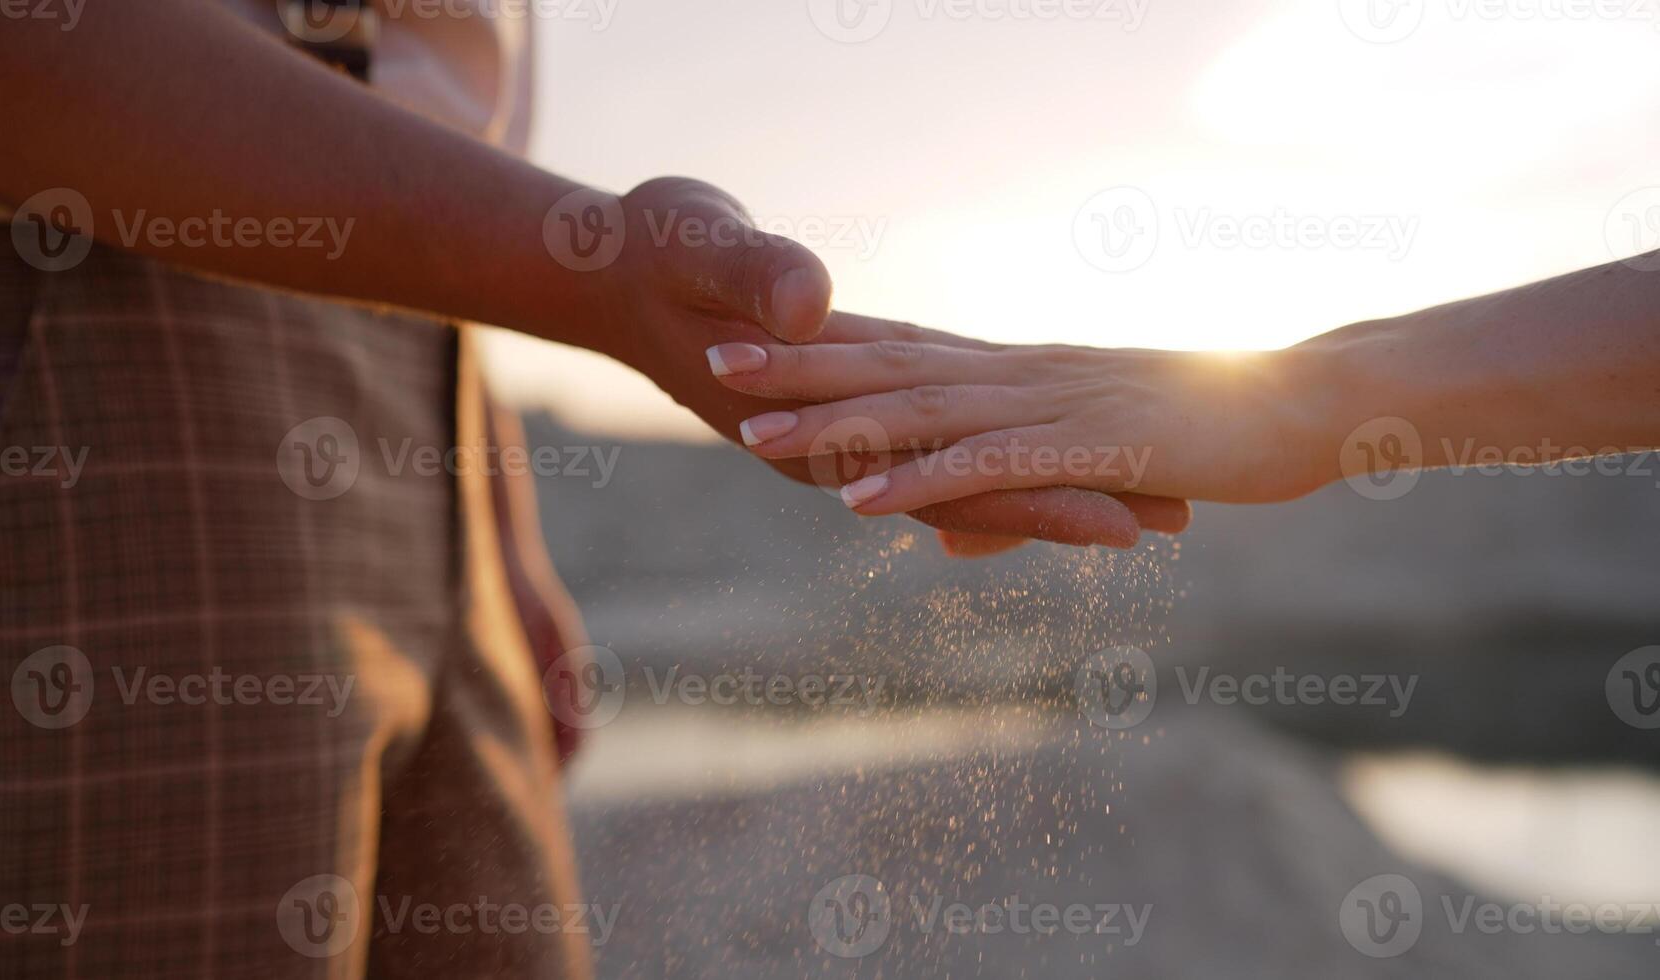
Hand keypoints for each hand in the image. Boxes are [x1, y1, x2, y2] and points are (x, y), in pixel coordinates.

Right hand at [580, 177, 1191, 550]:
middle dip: (1071, 504)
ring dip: (1044, 491)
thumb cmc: (649, 255)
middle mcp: (841, 441)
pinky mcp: (854, 399)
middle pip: (974, 488)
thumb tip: (813, 309)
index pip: (948, 471)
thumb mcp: (695, 246)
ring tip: (1138, 510)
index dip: (1038, 494)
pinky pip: (936, 445)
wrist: (617, 271)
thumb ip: (751, 277)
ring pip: (964, 475)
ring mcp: (848, 427)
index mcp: (820, 419)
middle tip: (1173, 524)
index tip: (1124, 521)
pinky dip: (989, 465)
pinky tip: (1037, 474)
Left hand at [707, 338, 1325, 514]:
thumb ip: (1010, 502)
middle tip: (714, 357)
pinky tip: (860, 495)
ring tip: (753, 428)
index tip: (750, 334)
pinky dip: (919, 479)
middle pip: (890, 364)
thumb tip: (949, 545)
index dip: (824, 343)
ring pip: (921, 410)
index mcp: (1017, 370)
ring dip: (835, 420)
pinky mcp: (1090, 447)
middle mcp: (1021, 374)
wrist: (1302, 405)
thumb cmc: (1202, 435)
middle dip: (800, 364)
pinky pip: (987, 465)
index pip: (902, 347)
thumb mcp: (1092, 473)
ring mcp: (1052, 405)